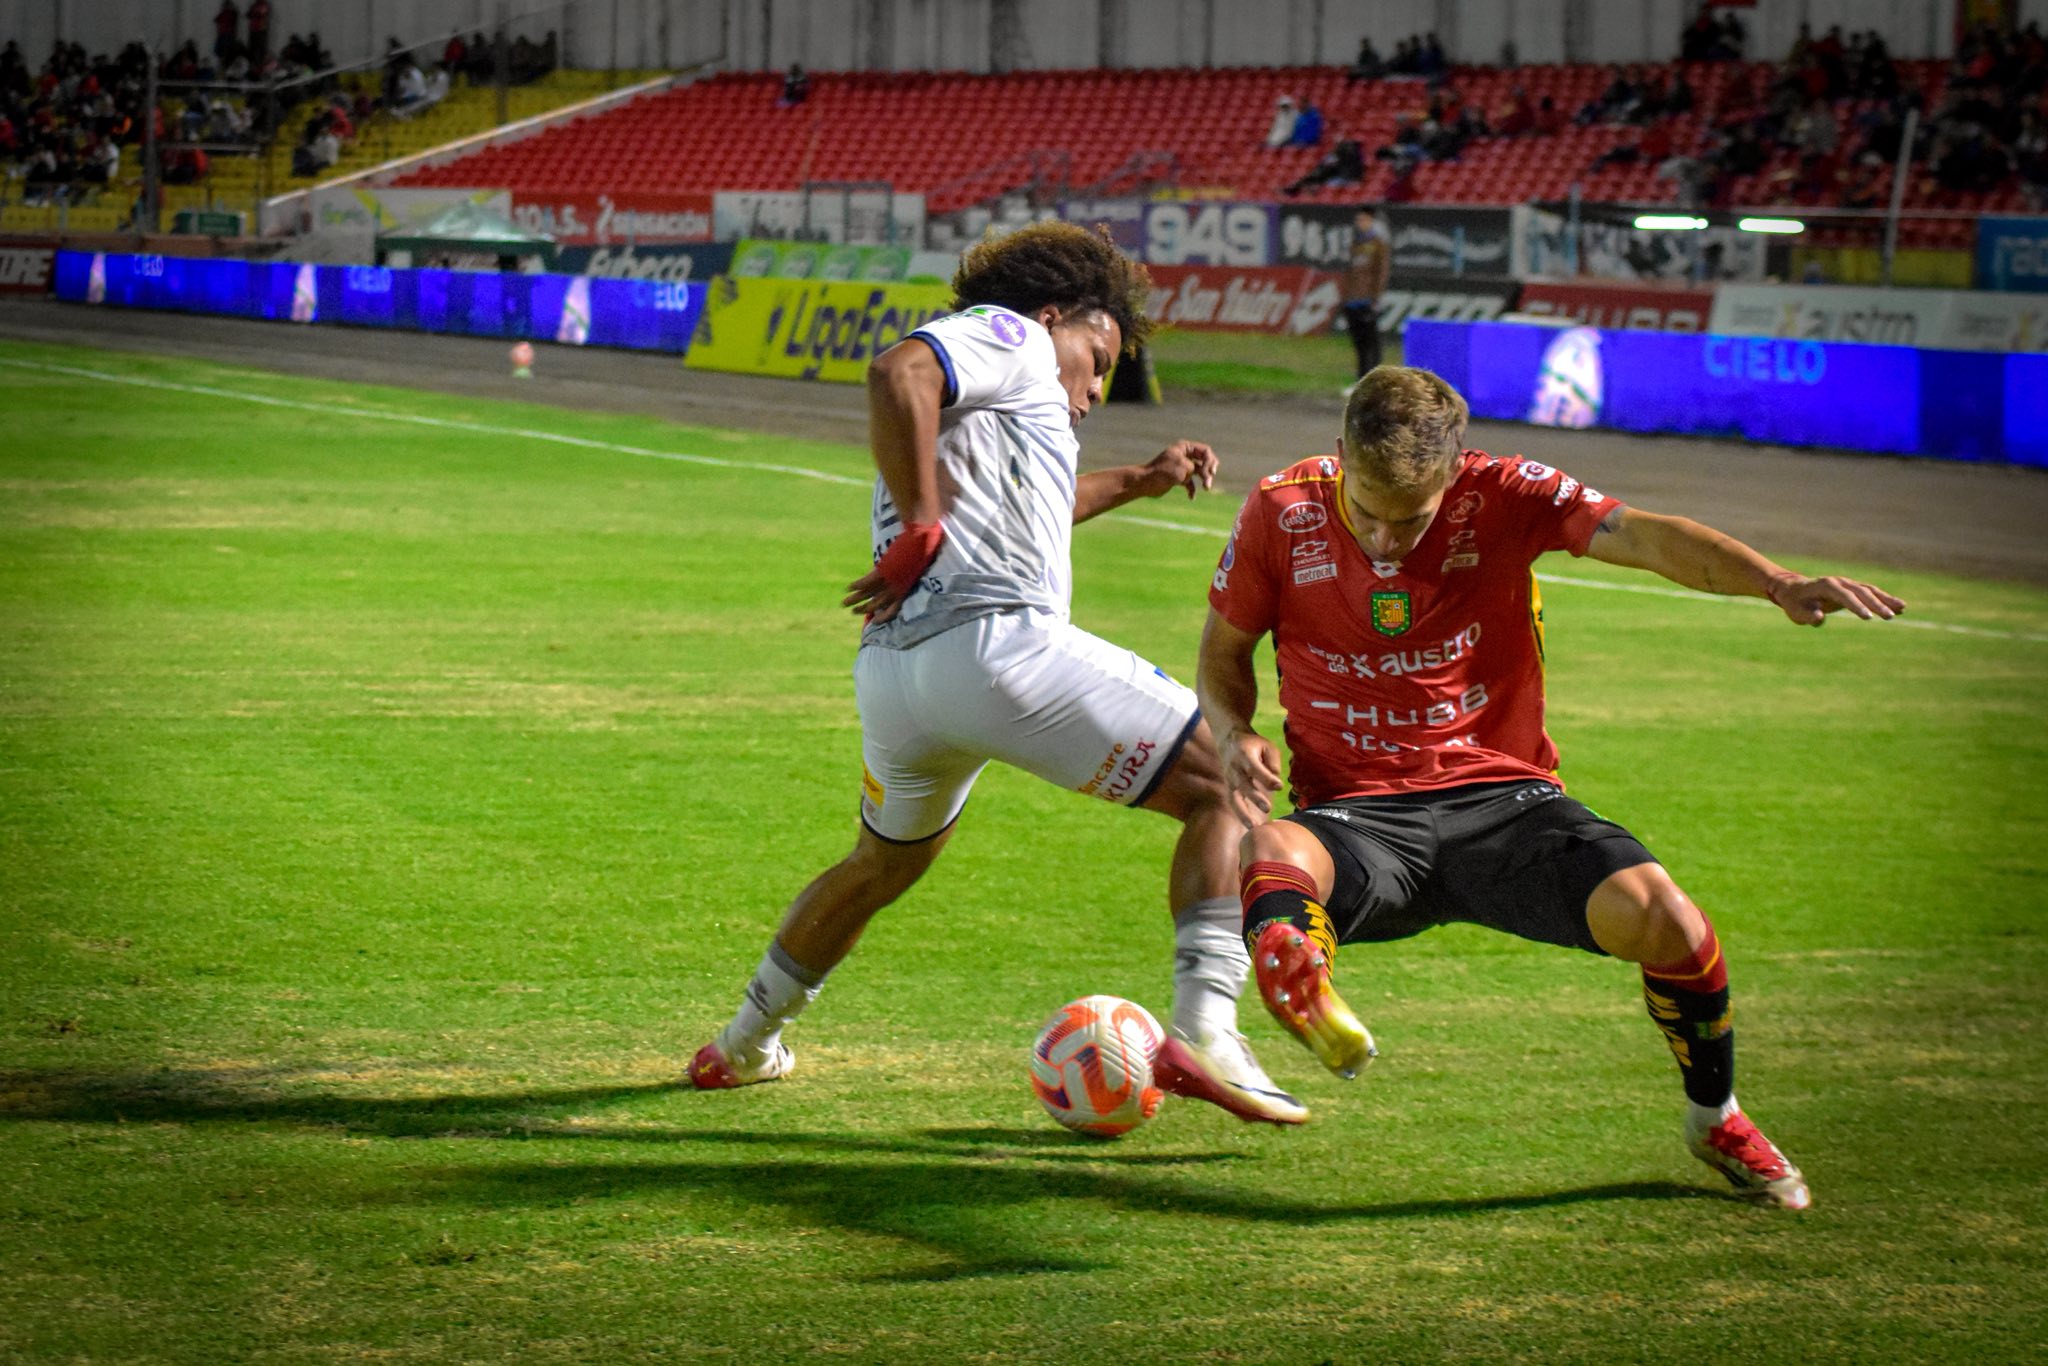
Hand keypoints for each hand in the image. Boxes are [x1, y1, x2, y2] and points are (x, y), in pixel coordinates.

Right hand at [843, 520, 942, 623]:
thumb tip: (902, 573)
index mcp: (906, 590)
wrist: (921, 539)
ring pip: (867, 594)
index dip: (883, 617)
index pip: (893, 610)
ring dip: (854, 599)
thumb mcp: (917, 568)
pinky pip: (865, 582)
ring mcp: (888, 581)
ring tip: (844, 604)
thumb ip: (907, 574)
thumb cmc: (925, 549)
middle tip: (853, 612)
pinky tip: (847, 588)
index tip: (874, 620)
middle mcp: (896, 589)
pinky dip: (856, 585)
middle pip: (877, 604)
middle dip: (864, 609)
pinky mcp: (882, 571)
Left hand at [1143, 440, 1218, 499]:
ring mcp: (1181, 466)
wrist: (1146, 483)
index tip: (1209, 472)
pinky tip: (1191, 497)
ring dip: (1204, 480)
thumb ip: (1199, 467)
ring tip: (1206, 488)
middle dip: (1208, 471)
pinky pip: (1190, 483)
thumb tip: (1206, 473)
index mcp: (1184, 447)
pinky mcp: (1178, 478)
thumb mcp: (1185, 467)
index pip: (1205, 451)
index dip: (1211, 461)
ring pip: (1199, 472)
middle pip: (1205, 460)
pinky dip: (1192, 489)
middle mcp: (1184, 455)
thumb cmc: (1164, 472)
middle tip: (1208, 481)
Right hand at [1219, 727, 1283, 825]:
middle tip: (1267, 808)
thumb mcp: (1267, 746)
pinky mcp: (1229, 787)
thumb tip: (1275, 785)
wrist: (1229, 740)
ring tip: (1253, 826)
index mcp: (1244, 754)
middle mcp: (1234, 768)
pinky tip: (1251, 826)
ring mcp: (1229, 779)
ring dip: (1242, 813)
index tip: (1279, 786)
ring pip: (1233, 798)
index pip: (1254, 768)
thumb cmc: (1254, 745)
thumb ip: (1273, 763)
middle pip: (1242, 784)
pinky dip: (1241, 815)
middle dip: (1254, 797)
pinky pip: (1233, 802)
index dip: (1266, 778)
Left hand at [1765, 574, 1905, 626]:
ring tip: (1902, 609)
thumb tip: (1820, 619)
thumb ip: (1808, 616)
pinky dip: (1884, 599)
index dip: (1856, 606)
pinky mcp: (1853, 589)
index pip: (1844, 595)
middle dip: (1876, 604)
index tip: (1868, 618)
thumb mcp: (1796, 612)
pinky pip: (1871, 593)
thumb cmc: (1794, 603)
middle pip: (1861, 592)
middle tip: (1890, 617)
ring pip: (1870, 591)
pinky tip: (1899, 607)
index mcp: (1825, 585)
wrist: (1794, 590)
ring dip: (1885, 600)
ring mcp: (1847, 584)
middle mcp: (1839, 582)